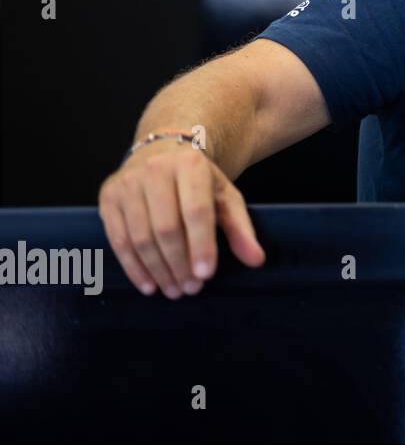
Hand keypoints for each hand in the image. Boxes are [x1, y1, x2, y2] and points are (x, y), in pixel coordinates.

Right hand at [97, 140, 265, 297]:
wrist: (162, 153)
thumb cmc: (199, 182)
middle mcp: (155, 170)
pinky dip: (133, 267)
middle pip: (166, 228)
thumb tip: (257, 260)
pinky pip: (118, 240)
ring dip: (158, 270)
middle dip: (179, 264)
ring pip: (140, 237)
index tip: (206, 275)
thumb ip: (241, 229)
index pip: (196, 212)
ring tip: (174, 290)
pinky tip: (149, 285)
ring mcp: (127, 183)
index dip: (201, 246)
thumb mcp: (225, 198)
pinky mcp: (108, 197)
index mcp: (190, 165)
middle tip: (191, 289)